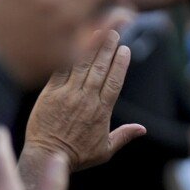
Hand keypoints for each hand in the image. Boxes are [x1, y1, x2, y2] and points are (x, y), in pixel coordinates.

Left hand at [23, 29, 143, 172]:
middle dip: (107, 48)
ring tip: (98, 32)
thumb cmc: (76, 156)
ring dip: (90, 47)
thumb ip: (124, 136)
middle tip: (113, 31)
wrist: (46, 157)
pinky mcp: (49, 94)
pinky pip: (59, 71)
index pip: (115, 82)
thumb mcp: (105, 150)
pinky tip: (71, 44)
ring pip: (82, 66)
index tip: (125, 49)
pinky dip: (67, 57)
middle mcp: (85, 100)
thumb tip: (142, 129)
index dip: (120, 64)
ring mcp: (66, 95)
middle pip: (100, 69)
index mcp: (101, 111)